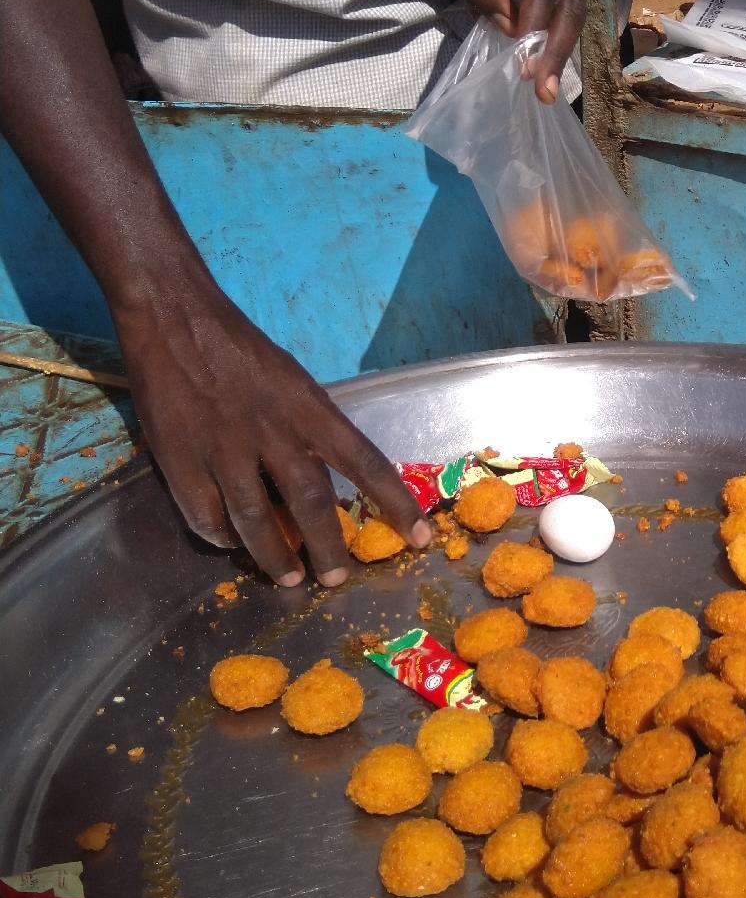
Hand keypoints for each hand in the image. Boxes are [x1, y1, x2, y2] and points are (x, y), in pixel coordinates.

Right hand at [114, 279, 429, 586]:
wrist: (173, 318)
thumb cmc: (241, 349)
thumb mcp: (292, 380)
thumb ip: (309, 428)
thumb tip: (326, 481)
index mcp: (308, 407)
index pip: (364, 462)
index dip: (395, 503)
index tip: (419, 537)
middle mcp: (272, 430)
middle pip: (310, 503)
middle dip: (327, 548)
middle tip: (335, 578)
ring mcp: (224, 448)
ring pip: (256, 520)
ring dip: (274, 556)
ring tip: (288, 578)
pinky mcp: (180, 459)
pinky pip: (206, 515)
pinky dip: (222, 537)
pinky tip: (233, 546)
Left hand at [443, 0, 591, 103]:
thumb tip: (499, 21)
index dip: (533, 27)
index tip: (522, 63)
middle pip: (569, 8)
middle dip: (555, 52)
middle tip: (543, 92)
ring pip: (576, 14)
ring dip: (561, 53)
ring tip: (547, 90)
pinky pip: (573, 11)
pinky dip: (561, 40)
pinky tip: (547, 66)